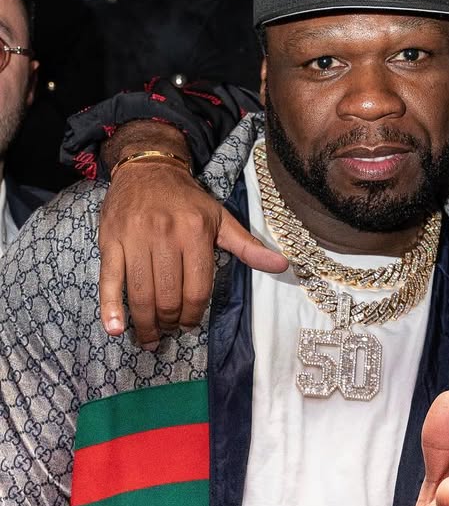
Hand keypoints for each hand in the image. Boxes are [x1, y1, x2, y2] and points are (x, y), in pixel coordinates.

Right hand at [99, 161, 286, 347]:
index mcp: (195, 234)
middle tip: (170, 329)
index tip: (189, 325)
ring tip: (150, 337)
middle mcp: (165, 236)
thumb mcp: (221, 219)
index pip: (197, 289)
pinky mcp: (110, 241)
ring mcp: (134, 239)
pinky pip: (109, 280)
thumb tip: (282, 265)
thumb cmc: (187, 200)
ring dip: (146, 323)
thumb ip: (247, 246)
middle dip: (171, 321)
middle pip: (169, 297)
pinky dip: (110, 308)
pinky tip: (114, 329)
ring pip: (142, 294)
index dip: (193, 314)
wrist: (147, 168)